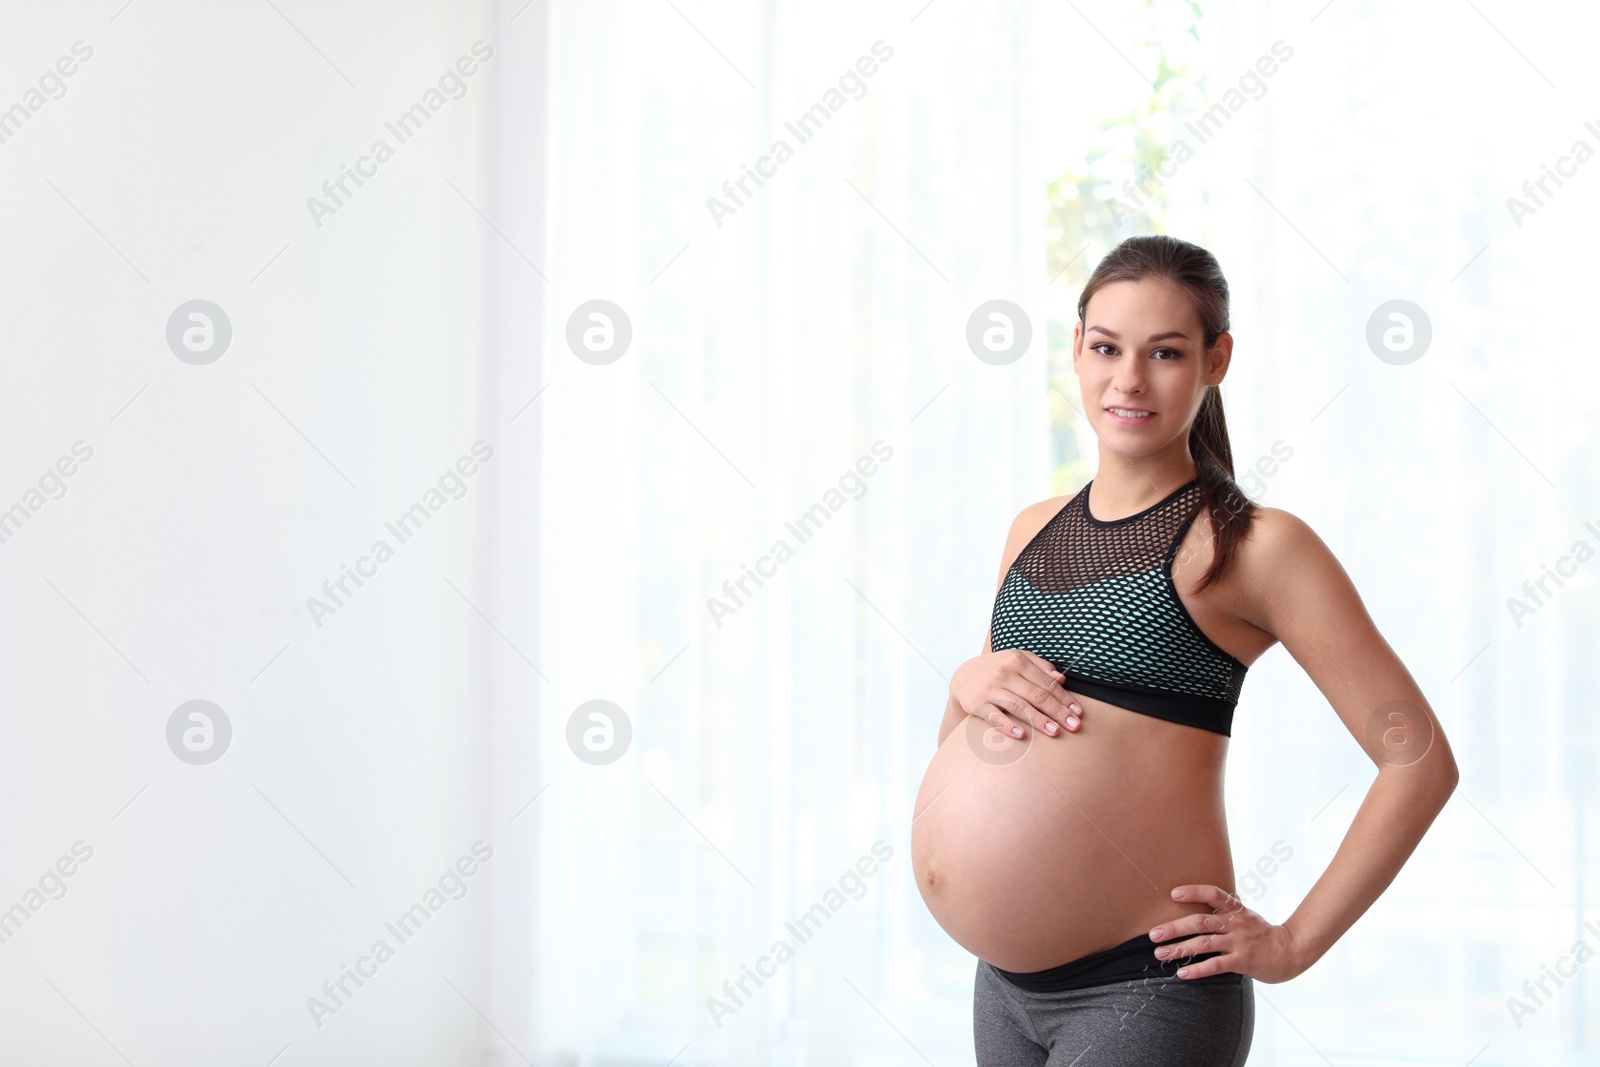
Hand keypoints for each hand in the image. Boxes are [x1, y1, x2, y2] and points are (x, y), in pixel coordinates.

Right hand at [950, 649, 1082, 739]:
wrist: (963, 676)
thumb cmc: (997, 669)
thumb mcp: (1016, 659)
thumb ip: (1039, 666)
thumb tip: (1061, 680)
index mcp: (1017, 661)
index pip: (1047, 683)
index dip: (1064, 698)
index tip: (1078, 713)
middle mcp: (1004, 673)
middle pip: (1037, 695)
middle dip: (1058, 711)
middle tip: (1074, 726)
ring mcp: (990, 689)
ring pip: (1019, 706)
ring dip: (1039, 720)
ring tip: (1055, 732)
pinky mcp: (977, 704)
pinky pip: (995, 716)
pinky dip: (1008, 726)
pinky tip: (1021, 735)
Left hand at [1148, 884, 1305, 983]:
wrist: (1290, 951)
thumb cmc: (1262, 933)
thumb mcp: (1245, 915)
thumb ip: (1226, 909)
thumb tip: (1202, 899)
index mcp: (1235, 910)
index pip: (1214, 894)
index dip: (1194, 892)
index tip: (1173, 894)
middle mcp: (1235, 923)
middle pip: (1200, 922)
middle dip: (1174, 928)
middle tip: (1153, 934)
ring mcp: (1238, 942)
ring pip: (1204, 944)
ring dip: (1179, 949)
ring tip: (1160, 954)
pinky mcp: (1242, 961)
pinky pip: (1215, 965)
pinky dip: (1197, 969)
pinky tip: (1182, 973)